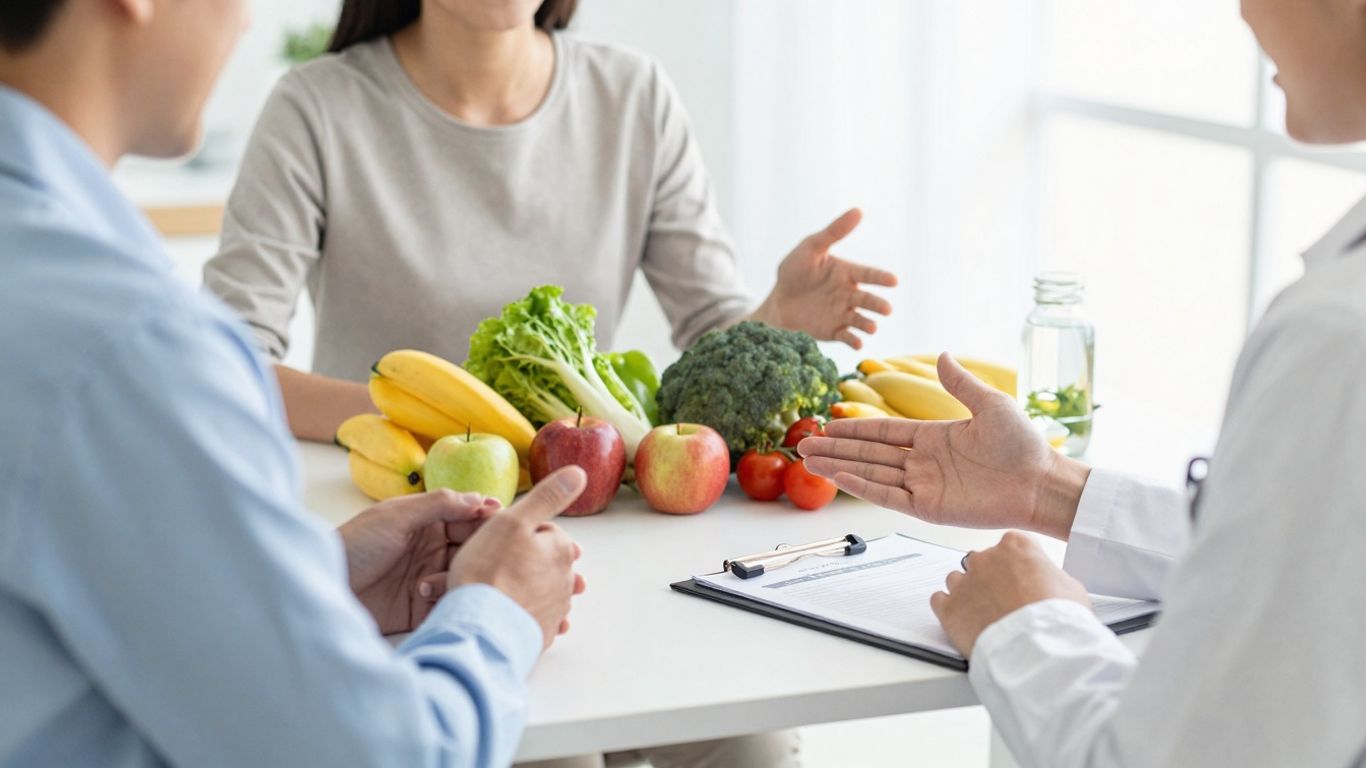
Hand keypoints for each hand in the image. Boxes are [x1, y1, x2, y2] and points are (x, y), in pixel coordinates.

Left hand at [339, 490, 499, 633]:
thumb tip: (481, 497)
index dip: (487, 520)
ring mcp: (429, 578)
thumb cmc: (353, 546)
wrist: (322, 589)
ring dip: (459, 578)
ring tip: (430, 583)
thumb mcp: (396, 516)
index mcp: (426, 522)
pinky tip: (432, 598)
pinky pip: (450, 603)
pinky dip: (450, 601)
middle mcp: (432, 549)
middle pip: (472, 548)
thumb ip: (439, 504)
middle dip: (480, 553)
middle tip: (486, 558)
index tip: (504, 524)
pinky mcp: (422, 608)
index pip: (468, 517)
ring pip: (464, 576)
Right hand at [450, 467, 587, 648]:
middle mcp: (565, 581)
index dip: (518, 532)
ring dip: (523, 589)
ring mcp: (555, 611)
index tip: (498, 540)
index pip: (544, 531)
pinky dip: (521, 615)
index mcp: (561, 549)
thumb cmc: (490, 570)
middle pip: (543, 561)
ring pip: (539, 591)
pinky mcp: (541, 636)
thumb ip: (548, 496)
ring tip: (495, 590)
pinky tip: (502, 614)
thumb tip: (580, 473)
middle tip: (491, 565)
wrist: (480, 628)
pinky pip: (533, 619)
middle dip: (523, 561)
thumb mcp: (514, 520)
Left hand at [751, 208, 896, 348]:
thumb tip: (858, 210)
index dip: (881, 278)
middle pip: (868, 300)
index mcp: (847, 273)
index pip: (868, 275)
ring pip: (861, 319)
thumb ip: (833, 232)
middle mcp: (849, 294)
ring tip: (872, 327)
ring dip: (868, 324)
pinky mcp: (833, 332)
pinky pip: (846, 336)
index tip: (893, 281)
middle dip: (878, 305)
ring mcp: (843, 314)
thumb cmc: (795, 271)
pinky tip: (857, 342)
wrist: (777, 302)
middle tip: (887, 309)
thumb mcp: (811, 248)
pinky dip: (854, 340)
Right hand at [799, 354, 1089, 538]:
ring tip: (809, 460)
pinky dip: (862, 486)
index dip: (855, 428)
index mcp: (935, 436)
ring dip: (840, 466)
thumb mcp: (990, 404)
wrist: (1041, 483)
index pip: (884, 432)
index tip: (828, 425)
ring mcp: (924, 486)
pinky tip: (839, 475)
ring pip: (872, 474)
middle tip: (804, 444)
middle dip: (837, 448)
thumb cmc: (1023, 444)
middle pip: (870, 453)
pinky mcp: (928, 508)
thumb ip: (960, 384)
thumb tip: (942, 355)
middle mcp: (924, 461)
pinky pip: (887, 496)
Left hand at [930, 531, 1089, 657]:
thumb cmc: (1058, 618)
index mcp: (1016, 546)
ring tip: (983, 615)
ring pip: (957, 579)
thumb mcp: (1071, 587)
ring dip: (968, 593)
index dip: (1017, 565)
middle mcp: (985, 558)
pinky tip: (963, 621)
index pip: (1011, 545)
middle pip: (981, 561)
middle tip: (1004, 601)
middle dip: (990, 579)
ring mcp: (964, 582)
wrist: (1037, 648)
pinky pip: (940, 600)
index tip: (1022, 579)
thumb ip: (1051, 576)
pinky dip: (949, 610)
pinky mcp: (948, 608)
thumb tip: (1048, 582)